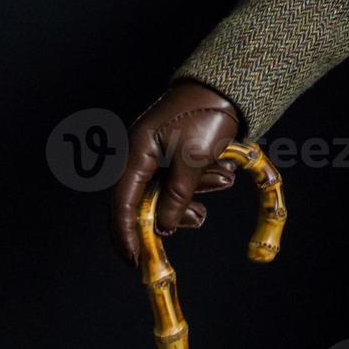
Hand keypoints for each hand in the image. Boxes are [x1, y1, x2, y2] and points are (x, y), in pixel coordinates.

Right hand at [111, 80, 240, 267]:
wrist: (227, 87)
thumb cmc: (206, 116)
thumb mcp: (194, 159)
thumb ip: (176, 195)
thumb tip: (161, 227)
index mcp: (135, 153)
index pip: (121, 204)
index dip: (126, 235)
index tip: (136, 261)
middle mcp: (139, 154)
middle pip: (143, 200)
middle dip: (173, 210)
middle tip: (198, 218)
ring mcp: (155, 152)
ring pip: (166, 190)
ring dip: (194, 192)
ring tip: (223, 179)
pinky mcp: (172, 151)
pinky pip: (179, 177)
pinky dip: (199, 181)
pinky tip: (223, 174)